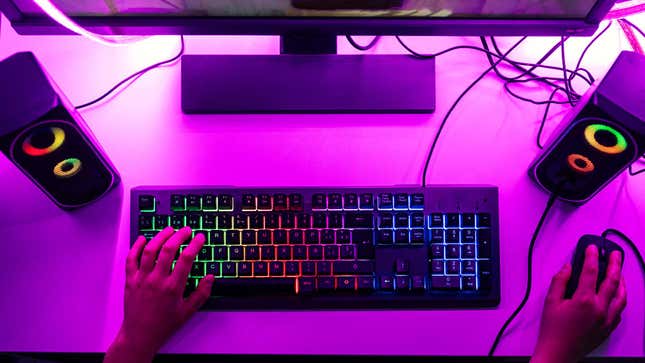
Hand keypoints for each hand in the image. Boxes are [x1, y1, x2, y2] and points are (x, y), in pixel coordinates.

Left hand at [104, 227, 213, 362]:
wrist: (140, 335)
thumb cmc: (164, 324)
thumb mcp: (188, 311)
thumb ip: (201, 293)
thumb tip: (210, 277)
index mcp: (173, 287)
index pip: (186, 259)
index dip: (195, 245)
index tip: (200, 238)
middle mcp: (157, 280)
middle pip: (168, 249)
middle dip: (179, 236)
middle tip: (186, 230)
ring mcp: (141, 279)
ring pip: (149, 250)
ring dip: (160, 237)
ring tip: (169, 230)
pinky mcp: (130, 280)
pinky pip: (131, 259)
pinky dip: (136, 247)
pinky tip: (143, 239)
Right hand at [531, 245, 626, 362]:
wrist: (558, 353)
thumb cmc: (553, 331)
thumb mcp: (550, 302)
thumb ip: (560, 281)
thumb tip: (568, 268)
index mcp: (584, 300)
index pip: (591, 271)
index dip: (591, 256)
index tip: (592, 248)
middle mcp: (599, 309)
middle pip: (612, 281)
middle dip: (614, 264)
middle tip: (614, 254)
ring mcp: (606, 319)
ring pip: (621, 296)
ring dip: (621, 281)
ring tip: (619, 272)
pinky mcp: (608, 328)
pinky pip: (619, 310)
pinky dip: (620, 298)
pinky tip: (616, 295)